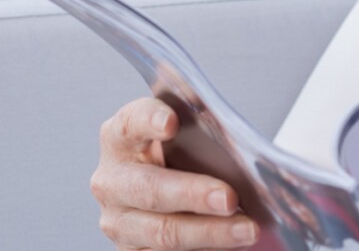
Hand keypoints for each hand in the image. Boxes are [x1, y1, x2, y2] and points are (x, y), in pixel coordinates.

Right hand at [92, 96, 258, 249]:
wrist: (168, 193)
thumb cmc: (181, 156)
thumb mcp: (185, 138)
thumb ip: (199, 133)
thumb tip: (238, 146)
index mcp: (120, 139)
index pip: (130, 124)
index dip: (149, 121)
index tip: (172, 123)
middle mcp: (112, 180)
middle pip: (149, 188)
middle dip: (192, 194)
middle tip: (229, 198)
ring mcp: (118, 221)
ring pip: (162, 232)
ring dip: (209, 232)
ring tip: (247, 229)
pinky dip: (205, 249)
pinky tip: (232, 243)